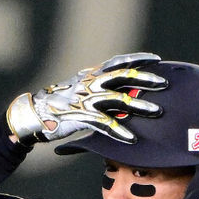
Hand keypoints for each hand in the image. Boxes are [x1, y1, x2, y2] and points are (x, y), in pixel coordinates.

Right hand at [7, 53, 166, 145]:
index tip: (156, 60)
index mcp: (92, 75)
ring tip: (157, 112)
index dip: (138, 60)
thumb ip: (97, 87)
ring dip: (139, 106)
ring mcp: (87, 99)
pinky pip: (105, 124)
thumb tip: (116, 90)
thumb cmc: (59, 104)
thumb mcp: (79, 89)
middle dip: (145, 80)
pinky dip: (119, 131)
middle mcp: (91, 83)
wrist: (35, 113)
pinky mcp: (82, 117)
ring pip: (119, 100)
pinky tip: (132, 139)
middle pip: (124, 77)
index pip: (119, 62)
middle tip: (164, 84)